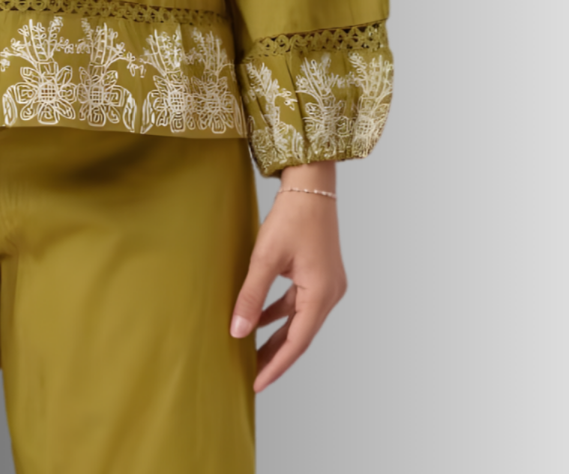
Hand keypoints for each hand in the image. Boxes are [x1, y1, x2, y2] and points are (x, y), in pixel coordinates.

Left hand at [229, 163, 346, 391]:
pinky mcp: (321, 274)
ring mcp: (328, 284)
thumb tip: (237, 331)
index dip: (275, 365)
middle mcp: (330, 293)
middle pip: (300, 335)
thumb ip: (251, 296)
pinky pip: (300, 303)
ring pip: (300, 320)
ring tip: (253, 352)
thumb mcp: (266, 257)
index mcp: (322, 294)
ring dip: (277, 335)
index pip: (297, 343)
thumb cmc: (292, 216)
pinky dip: (281, 313)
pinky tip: (261, 319)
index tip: (257, 384)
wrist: (311, 184)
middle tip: (252, 375)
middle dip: (276, 355)